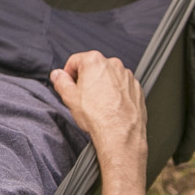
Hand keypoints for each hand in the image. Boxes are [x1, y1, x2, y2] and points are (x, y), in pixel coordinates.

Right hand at [49, 51, 147, 184]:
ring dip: (102, 86)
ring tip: (98, 105)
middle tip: (82, 97)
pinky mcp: (136, 88)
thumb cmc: (98, 117)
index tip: (68, 84)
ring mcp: (127, 76)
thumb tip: (58, 75)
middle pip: (93, 67)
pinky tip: (110, 107)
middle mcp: (113, 64)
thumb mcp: (69, 98)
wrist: (120, 134)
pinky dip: (116, 93)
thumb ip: (61, 81)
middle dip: (86, 80)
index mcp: (95, 61)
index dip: (68, 74)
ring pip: (109, 77)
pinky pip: (122, 86)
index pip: (75, 61)